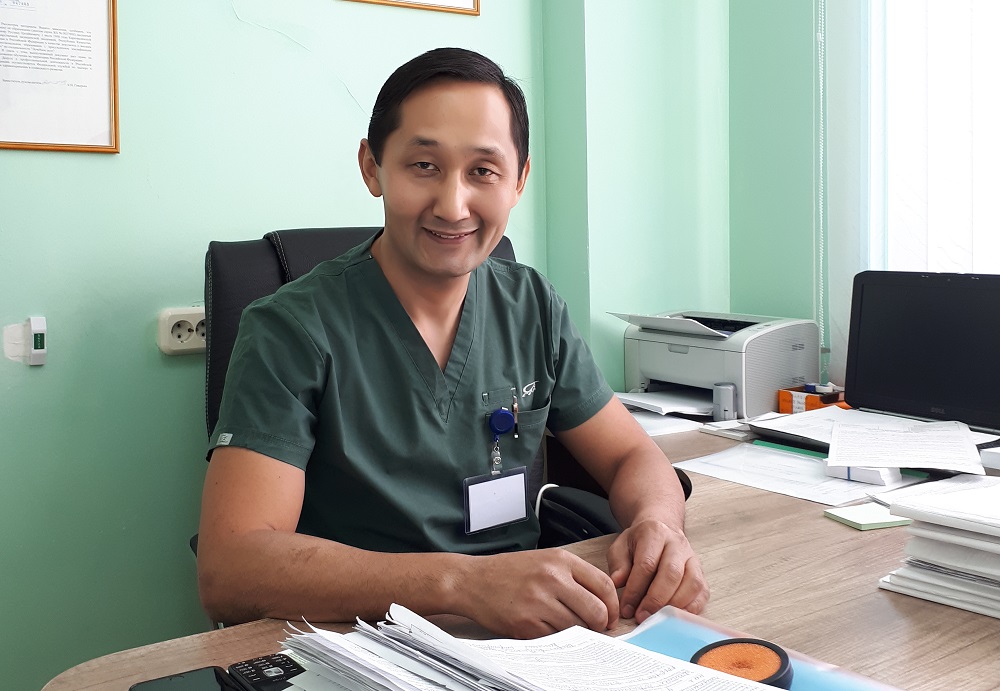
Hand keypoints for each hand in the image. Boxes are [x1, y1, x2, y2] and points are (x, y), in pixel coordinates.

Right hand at [467, 548, 619, 637]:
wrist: (472, 581)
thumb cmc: (508, 572)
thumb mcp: (544, 560)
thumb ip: (573, 576)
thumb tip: (602, 602)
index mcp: (560, 560)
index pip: (604, 585)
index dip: (613, 606)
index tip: (611, 615)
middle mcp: (552, 578)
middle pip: (597, 611)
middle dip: (600, 625)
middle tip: (595, 628)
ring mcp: (539, 601)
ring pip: (578, 628)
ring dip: (577, 633)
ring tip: (565, 626)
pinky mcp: (526, 623)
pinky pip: (555, 638)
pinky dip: (555, 638)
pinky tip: (546, 628)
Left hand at [606, 519, 708, 622]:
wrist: (661, 528)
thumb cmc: (639, 543)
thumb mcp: (621, 547)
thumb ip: (618, 565)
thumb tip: (618, 583)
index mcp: (655, 533)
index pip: (647, 564)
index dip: (635, 590)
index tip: (626, 609)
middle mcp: (677, 543)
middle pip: (672, 573)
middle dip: (655, 600)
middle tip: (642, 617)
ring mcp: (693, 558)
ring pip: (691, 583)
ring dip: (674, 605)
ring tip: (657, 618)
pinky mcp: (701, 573)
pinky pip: (702, 592)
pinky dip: (691, 608)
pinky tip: (675, 618)